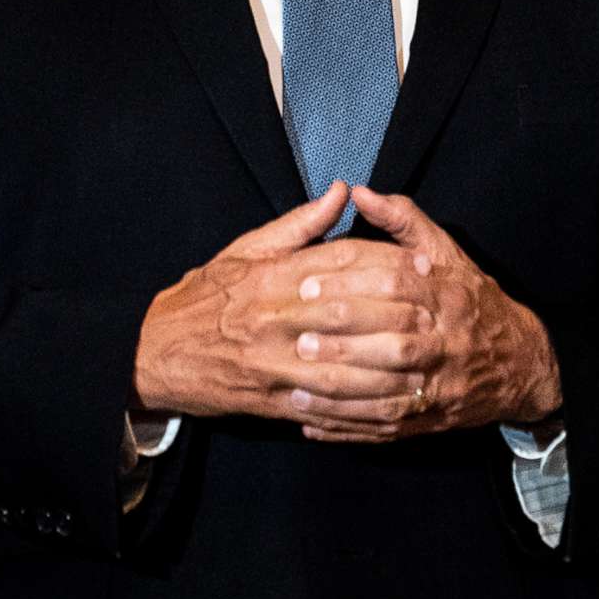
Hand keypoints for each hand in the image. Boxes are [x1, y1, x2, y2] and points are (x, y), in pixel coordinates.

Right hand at [133, 184, 435, 424]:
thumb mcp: (246, 249)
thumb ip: (299, 224)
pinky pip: (326, 406)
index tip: (424, 265)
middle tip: (441, 312)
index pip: (338, 263)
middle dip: (398, 314)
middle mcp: (272, 317)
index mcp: (270, 277)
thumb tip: (342, 190)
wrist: (157, 351)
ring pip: (343, 364)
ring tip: (428, 362)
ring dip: (389, 366)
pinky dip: (361, 408)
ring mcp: (273, 363)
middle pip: (348, 311)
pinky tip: (392, 405)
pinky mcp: (272, 400)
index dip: (386, 263)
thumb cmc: (205, 296)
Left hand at [286, 186, 560, 444]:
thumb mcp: (444, 251)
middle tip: (298, 338)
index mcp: (447, 295)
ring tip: (297, 386)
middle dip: (344, 343)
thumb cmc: (470, 298)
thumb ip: (402, 220)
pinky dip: (348, 427)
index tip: (306, 286)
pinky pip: (387, 428)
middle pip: (395, 344)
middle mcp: (446, 342)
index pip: (397, 286)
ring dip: (341, 393)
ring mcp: (441, 386)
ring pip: (390, 393)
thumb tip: (359, 192)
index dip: (350, 285)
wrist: (518, 362)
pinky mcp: (431, 420)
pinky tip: (312, 422)